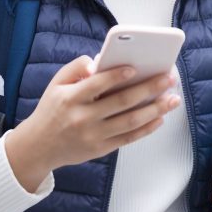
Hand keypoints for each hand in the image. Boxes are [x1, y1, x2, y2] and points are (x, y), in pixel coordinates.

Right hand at [6, 55, 180, 189]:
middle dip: (149, 89)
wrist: (38, 147)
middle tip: (168, 78)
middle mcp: (83, 118)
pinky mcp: (100, 149)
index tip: (136, 67)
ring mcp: (93, 135)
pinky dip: (146, 128)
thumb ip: (75, 68)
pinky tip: (159, 118)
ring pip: (130, 122)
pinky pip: (128, 138)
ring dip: (155, 110)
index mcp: (70, 99)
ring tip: (172, 99)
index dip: (117, 76)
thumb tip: (98, 62)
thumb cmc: (52, 110)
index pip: (97, 84)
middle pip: (121, 102)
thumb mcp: (55, 84)